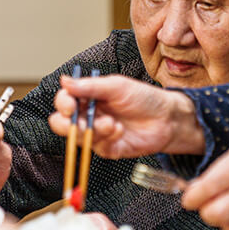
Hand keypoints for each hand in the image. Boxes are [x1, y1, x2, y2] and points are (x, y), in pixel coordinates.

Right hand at [47, 74, 204, 158]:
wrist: (167, 118)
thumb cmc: (144, 98)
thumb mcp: (117, 86)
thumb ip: (90, 86)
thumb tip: (65, 80)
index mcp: (87, 97)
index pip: (64, 101)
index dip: (63, 103)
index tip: (71, 105)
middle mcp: (88, 116)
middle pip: (61, 123)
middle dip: (68, 123)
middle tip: (81, 120)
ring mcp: (97, 133)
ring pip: (77, 137)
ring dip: (92, 130)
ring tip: (112, 123)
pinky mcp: (108, 148)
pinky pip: (96, 148)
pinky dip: (107, 138)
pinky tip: (120, 131)